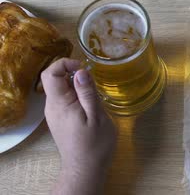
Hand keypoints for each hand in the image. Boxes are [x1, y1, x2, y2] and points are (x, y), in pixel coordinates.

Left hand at [41, 58, 115, 191]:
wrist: (85, 168)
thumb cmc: (95, 143)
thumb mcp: (96, 116)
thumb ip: (87, 93)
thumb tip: (81, 71)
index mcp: (60, 103)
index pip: (51, 73)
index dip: (65, 63)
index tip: (83, 68)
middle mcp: (52, 107)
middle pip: (53, 79)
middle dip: (72, 72)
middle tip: (92, 80)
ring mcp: (54, 114)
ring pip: (60, 89)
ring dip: (75, 84)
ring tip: (93, 93)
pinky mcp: (59, 119)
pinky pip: (63, 99)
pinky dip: (75, 94)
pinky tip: (89, 104)